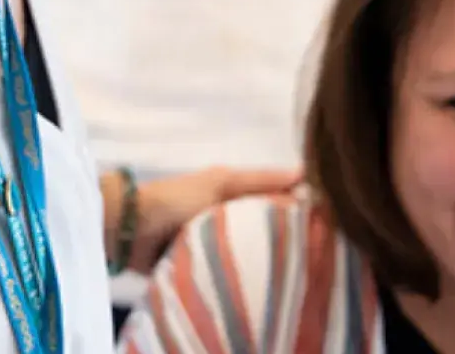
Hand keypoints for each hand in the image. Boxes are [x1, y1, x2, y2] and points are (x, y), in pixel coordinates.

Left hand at [108, 166, 299, 273]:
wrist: (131, 229)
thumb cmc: (177, 198)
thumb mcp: (222, 182)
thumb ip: (259, 181)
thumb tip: (303, 173)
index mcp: (230, 193)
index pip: (272, 200)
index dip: (295, 207)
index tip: (323, 219)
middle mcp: (223, 216)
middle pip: (260, 227)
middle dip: (280, 236)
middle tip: (310, 251)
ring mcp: (211, 241)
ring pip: (245, 250)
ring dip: (258, 257)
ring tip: (288, 269)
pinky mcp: (198, 264)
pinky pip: (225, 270)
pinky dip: (235, 273)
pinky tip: (256, 281)